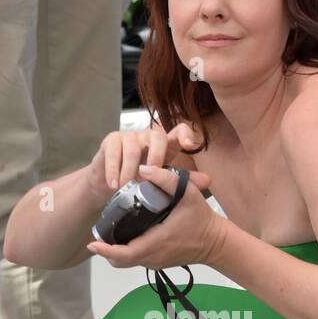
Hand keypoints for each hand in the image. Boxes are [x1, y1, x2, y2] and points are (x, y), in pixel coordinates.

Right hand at [86, 120, 201, 202]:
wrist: (109, 185)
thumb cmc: (139, 181)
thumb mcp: (161, 182)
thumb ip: (184, 181)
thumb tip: (208, 180)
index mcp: (165, 144)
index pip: (178, 131)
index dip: (185, 135)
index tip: (189, 146)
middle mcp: (148, 137)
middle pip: (157, 136)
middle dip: (156, 155)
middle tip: (153, 173)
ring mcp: (129, 136)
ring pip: (132, 148)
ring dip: (130, 171)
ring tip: (127, 187)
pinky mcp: (111, 140)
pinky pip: (113, 152)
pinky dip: (113, 171)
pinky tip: (114, 185)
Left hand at [86, 163, 222, 269]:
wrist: (217, 242)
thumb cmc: (202, 219)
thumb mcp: (187, 193)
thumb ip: (166, 179)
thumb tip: (143, 168)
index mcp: (156, 242)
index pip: (124, 253)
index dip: (106, 250)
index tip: (92, 242)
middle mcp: (153, 257)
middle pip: (121, 261)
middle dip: (106, 251)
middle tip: (96, 236)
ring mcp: (156, 263)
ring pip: (127, 263)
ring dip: (115, 252)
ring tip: (107, 235)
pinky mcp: (159, 264)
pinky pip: (137, 261)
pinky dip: (126, 253)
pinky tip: (125, 237)